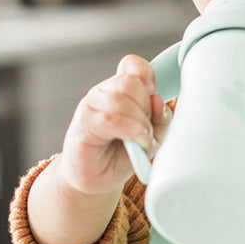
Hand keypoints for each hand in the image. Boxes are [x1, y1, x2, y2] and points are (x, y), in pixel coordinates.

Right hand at [59, 54, 172, 195]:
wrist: (98, 179)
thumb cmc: (123, 154)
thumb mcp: (152, 134)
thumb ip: (161, 118)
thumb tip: (160, 102)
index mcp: (119, 89)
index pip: (131, 64)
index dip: (147, 74)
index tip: (154, 94)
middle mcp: (102, 93)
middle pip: (130, 82)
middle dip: (147, 105)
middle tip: (149, 126)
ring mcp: (90, 107)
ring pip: (121, 100)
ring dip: (141, 121)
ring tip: (144, 138)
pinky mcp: (83, 126)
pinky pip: (111, 119)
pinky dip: (132, 131)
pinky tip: (139, 142)